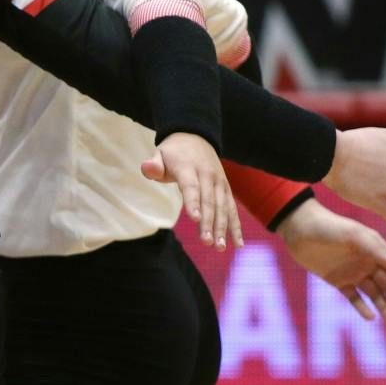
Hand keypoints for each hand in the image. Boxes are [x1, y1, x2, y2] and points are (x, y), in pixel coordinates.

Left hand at [140, 131, 242, 249]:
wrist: (196, 136)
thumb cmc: (173, 152)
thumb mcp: (160, 153)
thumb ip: (153, 164)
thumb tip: (147, 169)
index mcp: (189, 167)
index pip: (192, 187)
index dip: (193, 202)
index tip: (195, 219)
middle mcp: (208, 175)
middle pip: (209, 201)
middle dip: (209, 222)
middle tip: (207, 242)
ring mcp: (220, 182)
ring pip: (223, 207)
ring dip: (223, 228)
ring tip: (219, 247)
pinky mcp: (226, 189)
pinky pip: (232, 209)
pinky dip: (236, 226)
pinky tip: (238, 244)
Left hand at [275, 198, 385, 324]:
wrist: (299, 228)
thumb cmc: (329, 227)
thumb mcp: (352, 234)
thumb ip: (373, 248)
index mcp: (376, 249)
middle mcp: (368, 262)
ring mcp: (354, 273)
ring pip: (374, 294)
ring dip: (385, 308)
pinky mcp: (338, 281)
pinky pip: (354, 297)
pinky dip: (362, 307)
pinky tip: (370, 317)